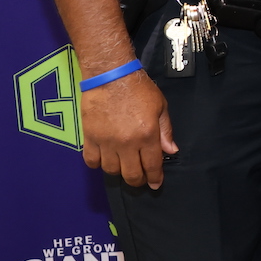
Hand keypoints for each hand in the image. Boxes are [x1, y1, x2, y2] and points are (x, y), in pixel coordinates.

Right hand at [81, 69, 175, 188]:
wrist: (110, 76)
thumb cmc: (139, 89)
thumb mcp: (160, 107)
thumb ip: (165, 131)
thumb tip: (171, 151)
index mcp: (146, 135)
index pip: (152, 165)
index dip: (154, 178)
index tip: (155, 184)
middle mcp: (126, 143)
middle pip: (131, 174)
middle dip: (138, 181)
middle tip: (140, 179)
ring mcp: (106, 142)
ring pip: (111, 171)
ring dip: (119, 172)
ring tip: (124, 167)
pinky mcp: (89, 138)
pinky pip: (91, 161)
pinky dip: (98, 164)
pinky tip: (105, 159)